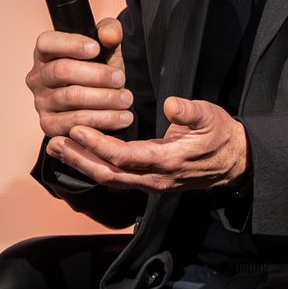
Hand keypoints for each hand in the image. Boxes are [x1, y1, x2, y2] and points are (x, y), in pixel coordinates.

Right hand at [28, 17, 131, 139]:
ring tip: (126, 99)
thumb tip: (109, 34)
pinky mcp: (49, 125)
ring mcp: (41, 102)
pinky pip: (75, 122)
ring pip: (71, 97)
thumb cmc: (97, 72)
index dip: (71, 44)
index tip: (96, 49)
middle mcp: (37, 77)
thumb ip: (109, 33)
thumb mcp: (106, 49)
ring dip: (104, 98)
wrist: (97, 106)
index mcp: (45, 53)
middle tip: (120, 79)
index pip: (47, 43)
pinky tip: (120, 117)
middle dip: (97, 75)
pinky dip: (102, 120)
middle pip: (62, 71)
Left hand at [48, 95, 247, 192]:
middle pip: (108, 174)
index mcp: (167, 161)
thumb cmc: (220, 135)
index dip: (98, 144)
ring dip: (82, 165)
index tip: (77, 129)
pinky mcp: (148, 182)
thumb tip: (172, 104)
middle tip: (54, 142)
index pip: (124, 156)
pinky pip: (116, 178)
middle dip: (79, 159)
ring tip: (57, 148)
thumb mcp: (211, 117)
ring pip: (109, 179)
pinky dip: (94, 167)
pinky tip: (79, 156)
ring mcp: (150, 184)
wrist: (234, 162)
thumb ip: (191, 112)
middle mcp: (154, 178)